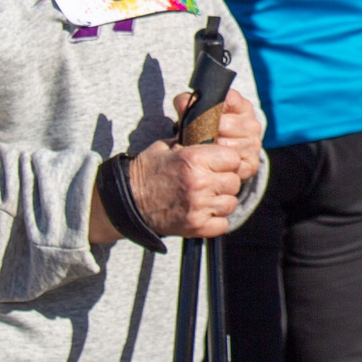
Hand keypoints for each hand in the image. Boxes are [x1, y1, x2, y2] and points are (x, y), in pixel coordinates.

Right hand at [116, 89, 264, 239]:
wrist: (126, 201)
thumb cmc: (147, 171)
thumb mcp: (168, 148)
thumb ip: (194, 143)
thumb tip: (213, 135)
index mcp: (195, 159)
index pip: (234, 158)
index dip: (227, 161)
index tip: (219, 164)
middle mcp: (200, 182)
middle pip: (235, 181)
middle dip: (225, 181)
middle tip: (211, 182)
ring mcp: (198, 207)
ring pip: (231, 203)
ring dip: (221, 201)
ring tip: (207, 197)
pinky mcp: (196, 227)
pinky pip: (222, 224)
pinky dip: (216, 221)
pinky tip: (203, 212)